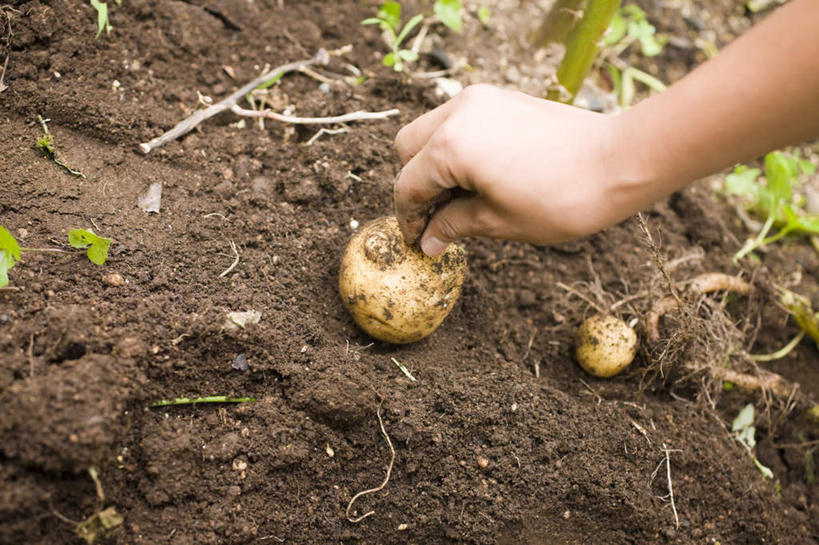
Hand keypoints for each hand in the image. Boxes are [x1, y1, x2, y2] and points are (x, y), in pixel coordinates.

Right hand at [393, 85, 633, 255]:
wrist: (619, 160)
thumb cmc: (564, 197)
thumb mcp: (500, 223)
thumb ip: (454, 227)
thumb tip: (427, 242)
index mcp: (452, 147)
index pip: (408, 185)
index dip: (408, 219)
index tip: (418, 241)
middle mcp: (458, 113)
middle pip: (408, 148)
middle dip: (415, 184)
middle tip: (436, 218)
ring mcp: (479, 99)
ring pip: (429, 129)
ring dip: (432, 162)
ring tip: (459, 197)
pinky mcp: (499, 97)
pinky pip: (457, 120)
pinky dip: (455, 145)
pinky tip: (479, 175)